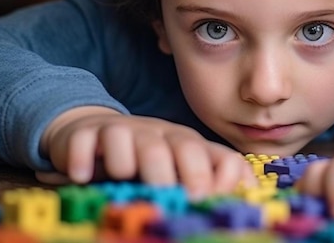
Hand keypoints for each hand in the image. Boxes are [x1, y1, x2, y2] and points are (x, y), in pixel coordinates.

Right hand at [36, 106, 255, 198]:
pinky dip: (83, 160)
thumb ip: (212, 179)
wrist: (94, 131)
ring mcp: (125, 131)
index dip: (224, 178)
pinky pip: (86, 142)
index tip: (215, 202)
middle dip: (187, 172)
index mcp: (188, 145)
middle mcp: (160, 134)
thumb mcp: (180, 168)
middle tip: (183, 198)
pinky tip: (82, 176)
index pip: (220, 157)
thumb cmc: (144, 158)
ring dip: (130, 164)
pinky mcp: (88, 134)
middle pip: (181, 147)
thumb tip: (251, 194)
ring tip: (123, 179)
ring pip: (135, 141)